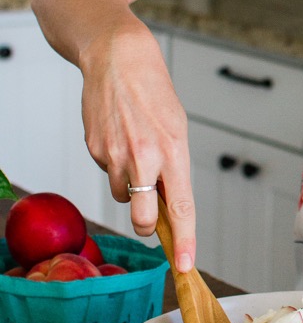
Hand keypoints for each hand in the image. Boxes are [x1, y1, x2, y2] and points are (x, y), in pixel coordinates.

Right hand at [78, 19, 195, 271]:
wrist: (118, 58)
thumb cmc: (153, 93)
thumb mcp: (177, 129)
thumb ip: (175, 169)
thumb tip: (170, 207)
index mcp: (173, 151)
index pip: (181, 208)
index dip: (185, 241)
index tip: (187, 265)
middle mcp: (144, 157)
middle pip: (143, 218)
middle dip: (147, 226)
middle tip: (150, 217)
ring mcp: (115, 155)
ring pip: (123, 197)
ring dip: (130, 187)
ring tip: (136, 151)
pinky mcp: (95, 149)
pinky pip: (108, 173)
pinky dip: (115, 165)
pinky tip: (120, 137)